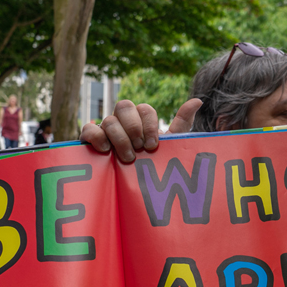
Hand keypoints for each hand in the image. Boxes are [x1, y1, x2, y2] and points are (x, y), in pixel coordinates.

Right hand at [78, 98, 202, 162]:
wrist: (132, 185)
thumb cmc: (151, 163)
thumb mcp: (169, 145)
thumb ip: (181, 124)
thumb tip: (198, 101)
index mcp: (141, 119)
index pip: (144, 108)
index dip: (149, 124)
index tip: (153, 145)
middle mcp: (123, 120)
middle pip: (124, 106)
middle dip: (134, 127)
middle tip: (140, 149)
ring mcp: (105, 128)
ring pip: (109, 119)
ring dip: (120, 138)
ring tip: (129, 158)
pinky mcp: (90, 139)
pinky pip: (88, 129)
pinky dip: (97, 137)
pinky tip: (106, 150)